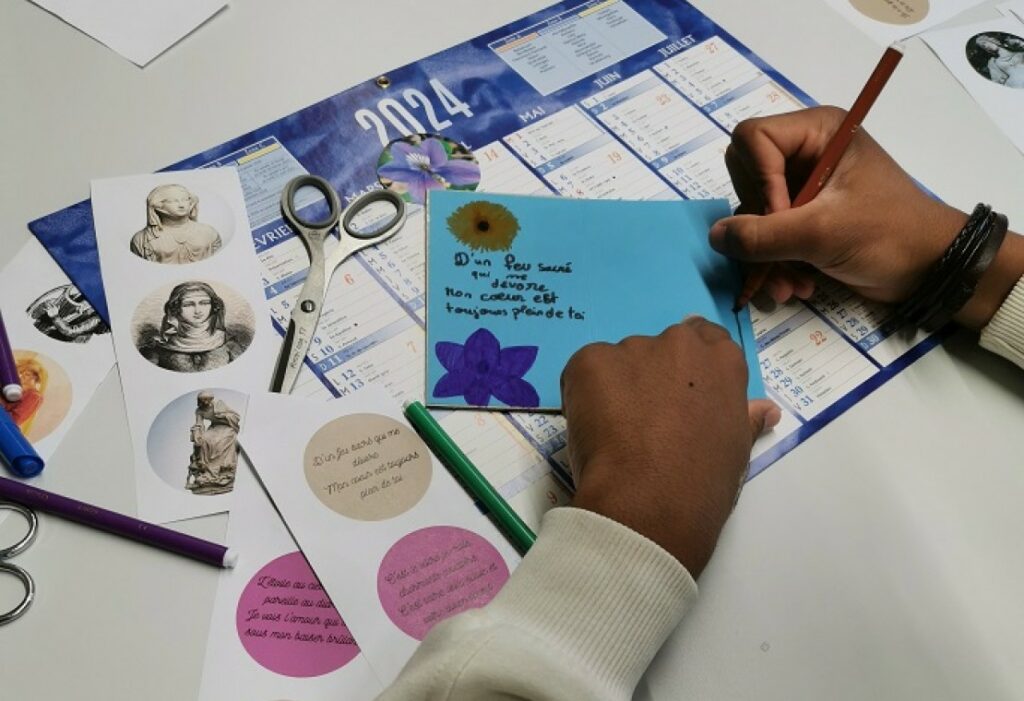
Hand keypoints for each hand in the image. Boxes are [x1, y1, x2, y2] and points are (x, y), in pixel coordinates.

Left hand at [561, 317, 779, 576]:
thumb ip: (745, 418)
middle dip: (651, 379)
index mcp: (721, 360)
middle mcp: (679, 343)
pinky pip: (585, 371)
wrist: (649, 501)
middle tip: (646, 423)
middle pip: (661, 351)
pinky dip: (584, 394)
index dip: (688, 372)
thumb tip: (767, 409)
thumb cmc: (702, 482)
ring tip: (616, 434)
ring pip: (620, 362)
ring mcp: (632, 348)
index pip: (705, 342)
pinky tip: (593, 428)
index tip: (678, 397)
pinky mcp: (590, 360)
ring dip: (617, 387)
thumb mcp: (736, 450)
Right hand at [712, 107, 1023, 327]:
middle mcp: (806, 152)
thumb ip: (764, 235)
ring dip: (765, 255)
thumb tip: (715, 236)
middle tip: (778, 254)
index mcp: (818, 132)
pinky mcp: (803, 216)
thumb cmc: (888, 236)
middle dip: (758, 226)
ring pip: (752, 213)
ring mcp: (802, 186)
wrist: (930, 271)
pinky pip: (766, 235)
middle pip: (744, 176)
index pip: (752, 140)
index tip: (782, 217)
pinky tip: (794, 287)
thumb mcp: (823, 234)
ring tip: (789, 286)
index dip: (758, 180)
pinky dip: (774, 264)